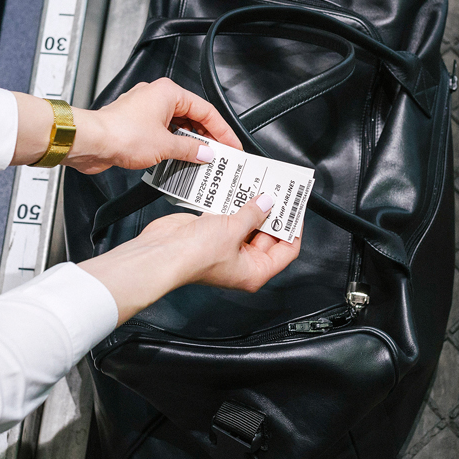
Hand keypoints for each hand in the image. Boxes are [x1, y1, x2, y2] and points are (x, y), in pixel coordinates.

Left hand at [67, 78, 243, 173]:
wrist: (90, 142)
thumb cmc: (120, 134)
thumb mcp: (165, 146)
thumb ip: (190, 150)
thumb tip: (204, 153)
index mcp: (168, 93)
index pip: (205, 110)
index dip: (222, 130)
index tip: (231, 145)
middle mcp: (156, 97)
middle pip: (191, 117)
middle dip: (205, 137)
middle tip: (218, 155)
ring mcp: (144, 111)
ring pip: (175, 126)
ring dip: (188, 143)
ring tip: (200, 161)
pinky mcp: (134, 125)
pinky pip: (161, 134)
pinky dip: (171, 146)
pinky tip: (178, 160)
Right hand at [76, 194, 300, 323]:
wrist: (161, 252)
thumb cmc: (194, 256)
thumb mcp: (233, 230)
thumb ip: (253, 214)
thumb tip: (267, 202)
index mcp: (254, 271)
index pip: (287, 250)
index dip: (294, 229)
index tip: (297, 208)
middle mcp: (242, 262)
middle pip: (268, 235)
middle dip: (272, 213)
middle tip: (279, 192)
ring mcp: (225, 247)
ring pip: (247, 223)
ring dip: (252, 206)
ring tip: (261, 186)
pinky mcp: (210, 233)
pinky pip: (228, 216)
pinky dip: (233, 204)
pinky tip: (239, 189)